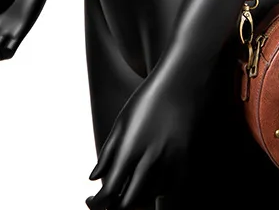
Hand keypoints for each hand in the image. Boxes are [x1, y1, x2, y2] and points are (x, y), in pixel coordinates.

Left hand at [87, 59, 197, 208]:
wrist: (183, 82)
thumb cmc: (149, 99)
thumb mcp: (122, 121)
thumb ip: (107, 153)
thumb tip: (93, 179)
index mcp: (130, 148)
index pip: (109, 192)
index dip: (98, 203)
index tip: (92, 201)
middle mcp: (150, 159)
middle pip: (129, 203)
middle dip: (115, 206)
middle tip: (108, 201)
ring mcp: (171, 163)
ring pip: (149, 198)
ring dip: (135, 197)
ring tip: (128, 184)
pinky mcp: (186, 163)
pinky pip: (167, 189)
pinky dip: (155, 189)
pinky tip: (148, 177)